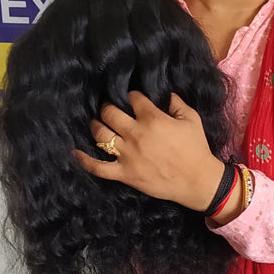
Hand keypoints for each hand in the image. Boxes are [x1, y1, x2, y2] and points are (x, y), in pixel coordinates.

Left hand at [75, 91, 225, 211]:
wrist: (197, 180)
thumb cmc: (196, 149)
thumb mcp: (191, 120)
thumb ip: (177, 103)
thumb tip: (167, 93)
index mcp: (152, 119)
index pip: (133, 98)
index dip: (132, 96)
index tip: (133, 98)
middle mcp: (136, 134)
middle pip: (110, 113)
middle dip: (108, 107)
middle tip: (110, 108)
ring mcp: (127, 155)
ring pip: (101, 135)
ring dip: (96, 126)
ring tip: (98, 123)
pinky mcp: (124, 173)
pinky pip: (98, 167)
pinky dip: (85, 160)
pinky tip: (75, 153)